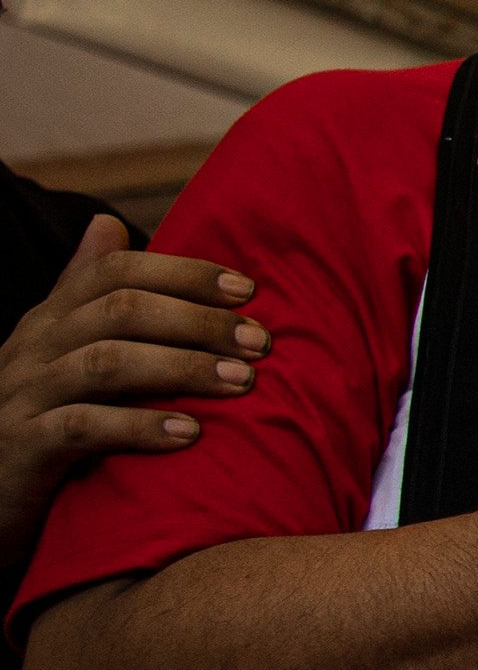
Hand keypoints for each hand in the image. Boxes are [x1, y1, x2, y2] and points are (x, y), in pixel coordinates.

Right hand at [0, 215, 263, 545]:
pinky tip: (190, 433)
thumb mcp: (61, 353)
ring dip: (182, 368)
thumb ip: (87, 295)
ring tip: (242, 382)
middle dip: (198, 321)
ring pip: (106, 363)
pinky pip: (81, 427)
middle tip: (261, 342)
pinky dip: (139, 426)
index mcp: (50, 321)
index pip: (116, 273)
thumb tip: (107, 222)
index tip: (249, 289)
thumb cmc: (38, 421)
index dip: (184, 273)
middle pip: (120, 311)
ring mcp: (23, 397)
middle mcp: (33, 349)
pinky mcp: (21, 448)